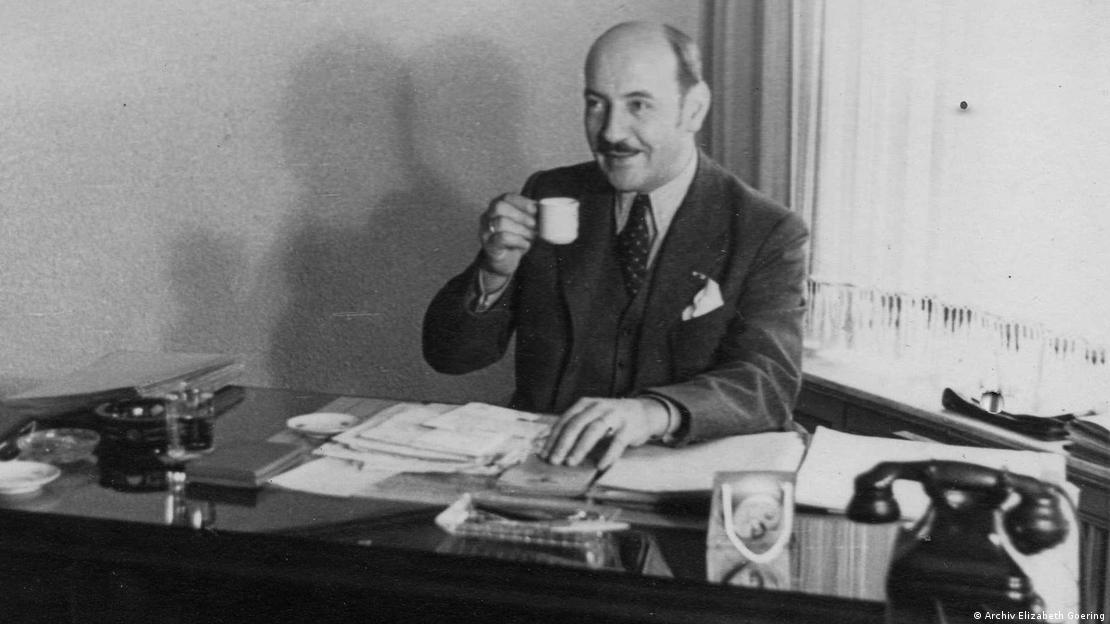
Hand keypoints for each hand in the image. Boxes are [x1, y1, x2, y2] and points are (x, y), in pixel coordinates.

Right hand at [479, 193, 536, 279]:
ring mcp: (486, 230)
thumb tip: (544, 209)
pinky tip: (525, 244)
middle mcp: (487, 216)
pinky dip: (518, 240)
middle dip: (521, 215)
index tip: (535, 210)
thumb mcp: (524, 225)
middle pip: (499, 207)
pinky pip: (502, 238)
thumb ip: (531, 215)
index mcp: (497, 207)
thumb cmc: (516, 239)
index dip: (522, 202)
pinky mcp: (489, 245)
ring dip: (521, 229)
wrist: (504, 262)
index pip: (507, 197)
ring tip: (531, 236)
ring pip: (500, 222)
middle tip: (534, 225)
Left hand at [540, 397, 669, 469]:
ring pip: (594, 430)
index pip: (565, 420)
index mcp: (585, 404)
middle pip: (577, 424)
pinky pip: (617, 442)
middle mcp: (598, 407)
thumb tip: (546, 444)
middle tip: (554, 461)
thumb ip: (572, 427)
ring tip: (571, 463)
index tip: (544, 454)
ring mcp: (614, 415)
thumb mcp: (590, 416)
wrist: (642, 412)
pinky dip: (608, 454)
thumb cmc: (610, 418)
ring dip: (580, 447)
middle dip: (563, 444)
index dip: (553, 438)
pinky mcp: (629, 427)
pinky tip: (600, 465)